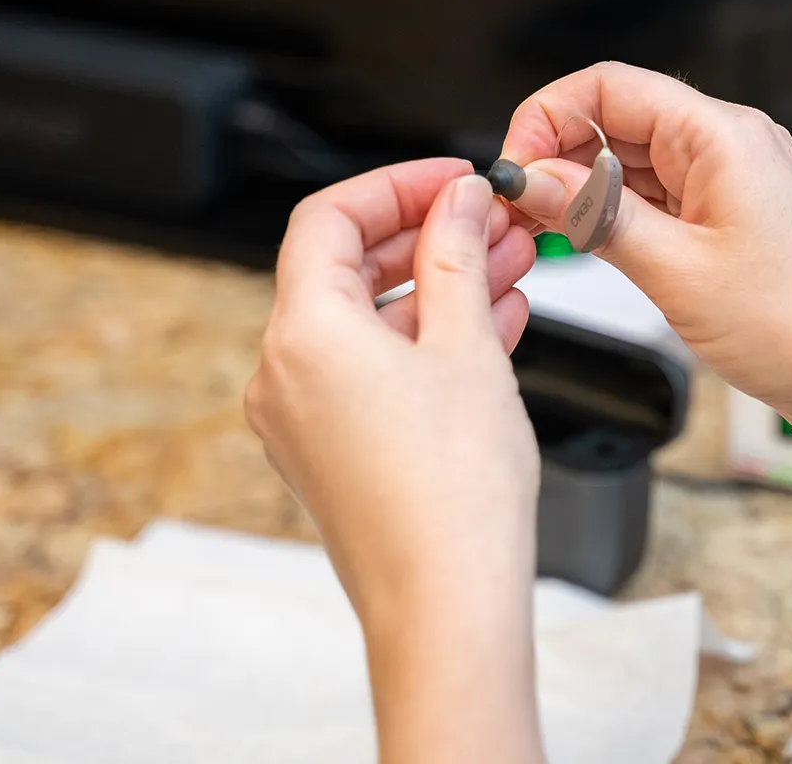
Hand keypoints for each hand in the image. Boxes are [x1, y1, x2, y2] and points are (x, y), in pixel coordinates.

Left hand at [246, 159, 542, 763]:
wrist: (447, 609)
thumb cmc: (453, 497)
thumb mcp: (464, 346)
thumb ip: (456, 256)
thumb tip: (457, 202)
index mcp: (303, 333)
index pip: (329, 219)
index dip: (393, 187)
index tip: (449, 183)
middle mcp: (285, 373)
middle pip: (347, 267)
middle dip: (426, 238)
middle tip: (489, 224)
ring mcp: (303, 415)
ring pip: (369, 321)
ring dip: (435, 288)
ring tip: (506, 268)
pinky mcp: (330, 448)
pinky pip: (373, 369)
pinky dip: (422, 340)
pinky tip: (487, 326)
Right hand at [501, 63, 791, 493]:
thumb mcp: (675, 270)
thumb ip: (592, 215)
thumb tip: (531, 180)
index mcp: (720, 137)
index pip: (608, 87)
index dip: (547, 117)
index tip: (517, 168)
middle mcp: (723, 146)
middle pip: (613, 120)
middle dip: (556, 156)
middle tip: (518, 207)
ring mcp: (723, 181)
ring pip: (626, 161)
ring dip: (578, 189)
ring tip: (544, 230)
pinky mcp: (720, 215)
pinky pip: (649, 196)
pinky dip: (608, 214)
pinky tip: (584, 241)